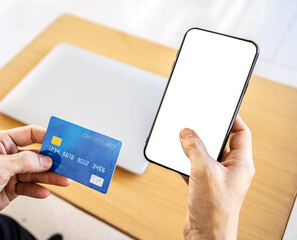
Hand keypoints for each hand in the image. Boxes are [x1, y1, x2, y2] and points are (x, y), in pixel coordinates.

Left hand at [0, 125, 70, 229]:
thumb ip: (24, 162)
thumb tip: (45, 160)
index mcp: (1, 143)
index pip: (29, 134)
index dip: (46, 136)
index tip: (61, 141)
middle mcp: (7, 156)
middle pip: (36, 155)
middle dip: (52, 161)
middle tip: (67, 164)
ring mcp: (11, 172)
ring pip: (36, 172)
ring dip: (50, 177)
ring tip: (64, 180)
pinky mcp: (12, 187)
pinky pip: (30, 186)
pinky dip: (38, 190)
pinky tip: (45, 192)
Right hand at [179, 115, 254, 238]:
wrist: (205, 235)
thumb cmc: (215, 210)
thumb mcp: (204, 171)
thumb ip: (194, 148)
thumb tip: (187, 133)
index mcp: (241, 164)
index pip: (241, 133)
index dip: (232, 119)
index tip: (221, 109)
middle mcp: (231, 170)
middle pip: (221, 143)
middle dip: (207, 133)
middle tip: (196, 123)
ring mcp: (217, 178)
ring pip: (205, 155)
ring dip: (193, 148)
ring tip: (183, 140)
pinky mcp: (204, 186)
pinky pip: (195, 167)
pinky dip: (185, 162)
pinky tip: (177, 159)